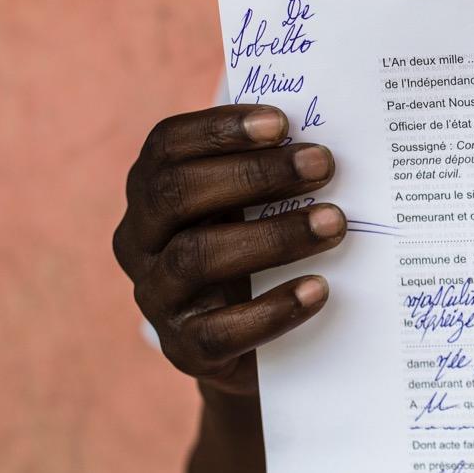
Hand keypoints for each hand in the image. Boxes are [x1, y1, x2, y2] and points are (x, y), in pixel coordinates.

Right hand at [112, 104, 346, 396]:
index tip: (281, 122)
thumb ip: (270, 173)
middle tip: (322, 164)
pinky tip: (319, 289)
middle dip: (253, 174)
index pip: (166, 147)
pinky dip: (274, 309)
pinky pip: (221, 330)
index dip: (218, 129)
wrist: (259, 350)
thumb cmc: (261, 254)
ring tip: (335, 223)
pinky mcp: (184, 349)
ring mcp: (157, 297)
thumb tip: (321, 139)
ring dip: (273, 235)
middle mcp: (139, 241)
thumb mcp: (255, 208)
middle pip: (176, 194)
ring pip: (196, 257)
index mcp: (150, 193)